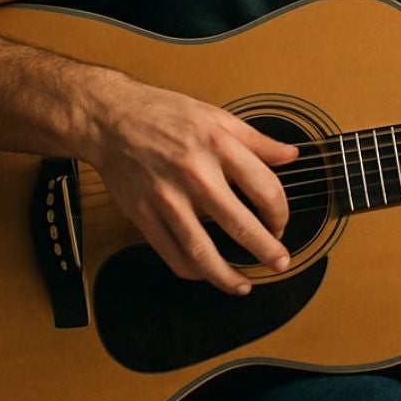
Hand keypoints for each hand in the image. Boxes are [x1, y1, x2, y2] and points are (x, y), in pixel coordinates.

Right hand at [88, 77, 298, 294]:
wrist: (109, 119)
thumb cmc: (164, 114)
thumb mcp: (217, 117)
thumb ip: (257, 140)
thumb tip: (291, 156)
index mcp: (219, 147)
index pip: (265, 188)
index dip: (281, 212)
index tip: (281, 222)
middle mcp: (194, 175)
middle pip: (239, 224)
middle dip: (265, 250)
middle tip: (280, 262)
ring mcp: (166, 198)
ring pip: (201, 250)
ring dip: (226, 275)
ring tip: (244, 285)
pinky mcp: (141, 214)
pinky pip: (169, 253)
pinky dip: (191, 270)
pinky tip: (205, 274)